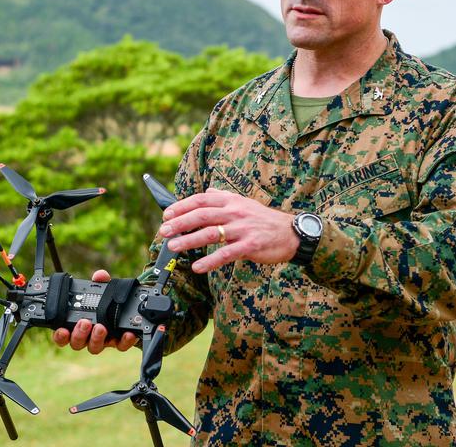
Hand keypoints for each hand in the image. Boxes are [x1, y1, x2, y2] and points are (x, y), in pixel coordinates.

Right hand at [51, 269, 138, 353]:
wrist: (127, 312)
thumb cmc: (107, 303)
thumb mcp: (103, 290)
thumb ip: (100, 283)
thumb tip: (99, 276)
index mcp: (77, 324)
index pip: (63, 335)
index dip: (60, 336)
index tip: (62, 330)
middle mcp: (87, 336)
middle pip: (77, 343)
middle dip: (79, 334)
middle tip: (84, 323)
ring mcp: (102, 341)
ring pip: (94, 347)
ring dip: (97, 338)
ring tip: (101, 328)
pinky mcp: (118, 343)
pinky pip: (120, 346)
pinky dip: (124, 341)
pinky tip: (127, 333)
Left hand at [159, 188, 299, 273]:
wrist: (291, 233)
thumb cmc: (265, 219)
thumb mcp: (245, 203)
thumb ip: (224, 196)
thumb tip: (208, 190)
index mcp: (231, 200)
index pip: (201, 199)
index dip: (181, 206)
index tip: (166, 214)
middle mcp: (235, 212)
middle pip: (202, 215)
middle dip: (180, 223)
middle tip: (164, 231)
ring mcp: (242, 229)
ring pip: (210, 233)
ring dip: (189, 240)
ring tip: (173, 246)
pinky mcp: (250, 246)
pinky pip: (225, 254)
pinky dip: (210, 261)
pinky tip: (197, 266)